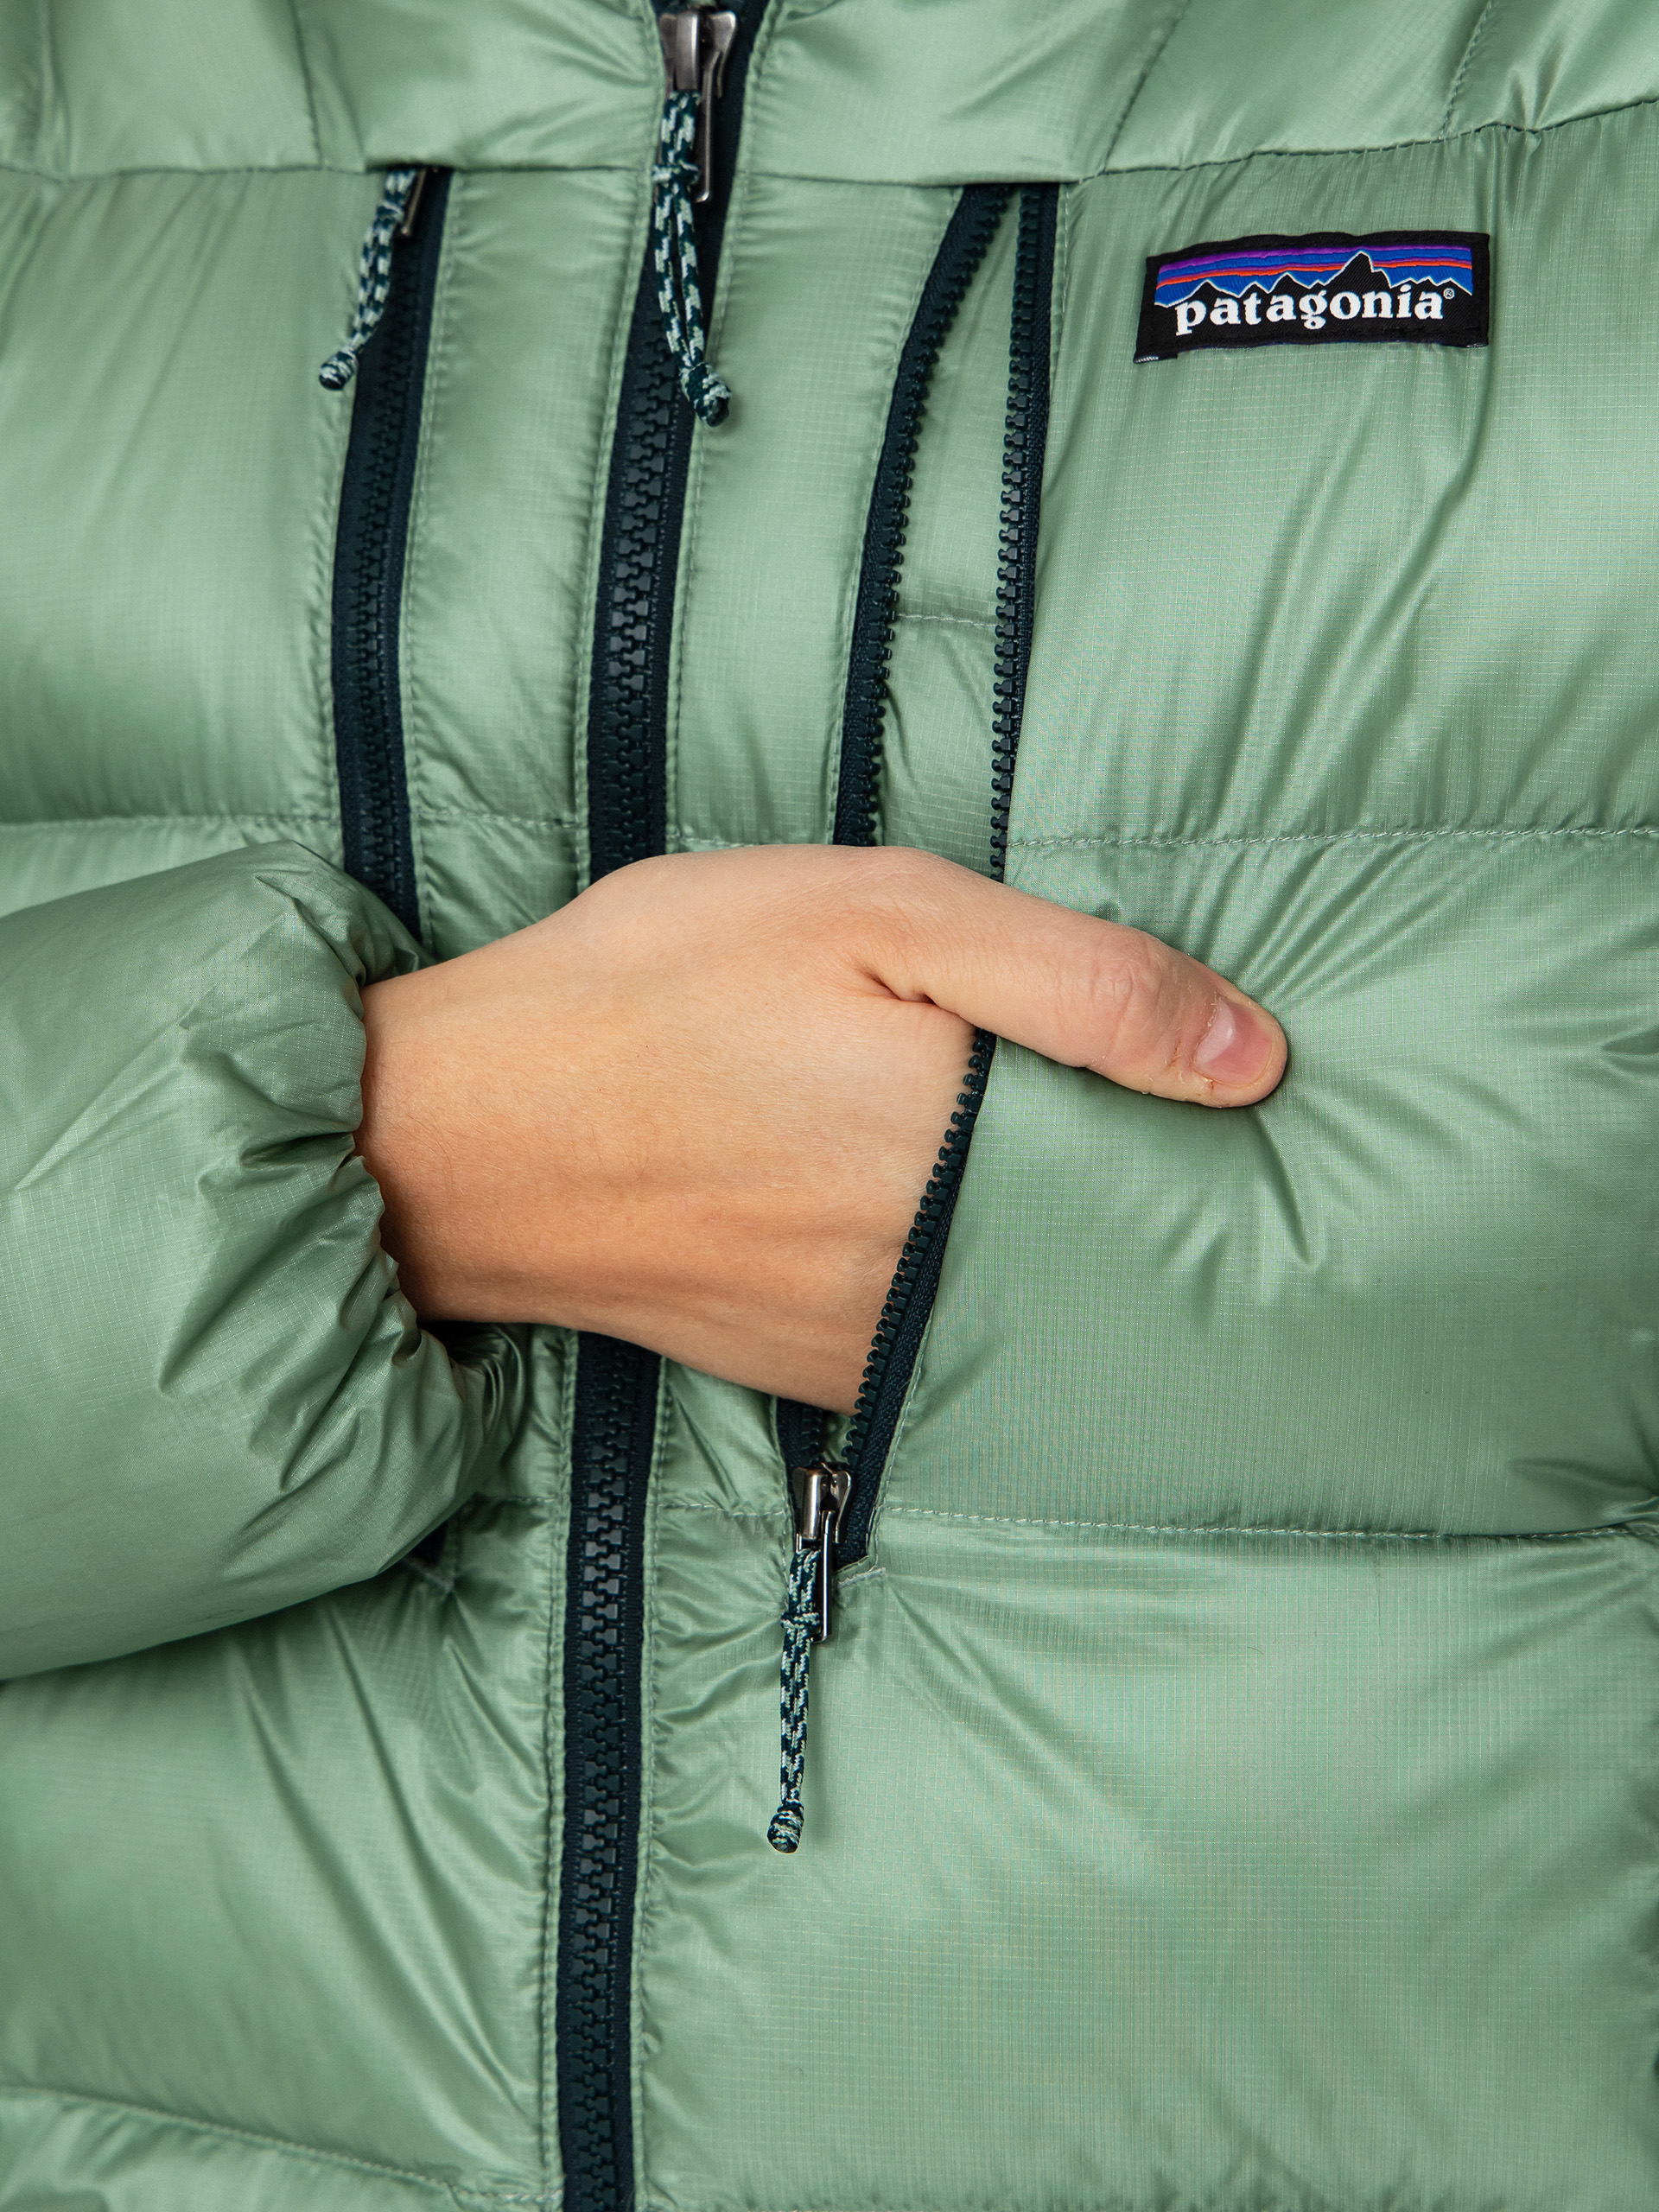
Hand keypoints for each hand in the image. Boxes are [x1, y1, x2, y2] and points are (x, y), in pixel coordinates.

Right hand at [355, 846, 1285, 1410]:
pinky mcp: (816, 1371)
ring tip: (1029, 1159)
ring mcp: (879, 1343)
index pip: (1172, 1170)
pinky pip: (940, 1335)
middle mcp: (949, 1278)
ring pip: (1030, 1296)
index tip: (1227, 1097)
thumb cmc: (664, 991)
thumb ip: (1077, 982)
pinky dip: (960, 1282)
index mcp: (980, 1154)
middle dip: (1138, 1187)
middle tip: (1134, 1123)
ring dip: (1049, 1241)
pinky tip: (922, 1213)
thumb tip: (1256, 1059)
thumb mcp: (876, 916)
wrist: (466, 1134)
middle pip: (1108, 1243)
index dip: (1204, 1128)